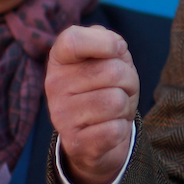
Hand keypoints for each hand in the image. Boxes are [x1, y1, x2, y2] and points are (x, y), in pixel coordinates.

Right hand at [46, 24, 139, 183]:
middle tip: (119, 90)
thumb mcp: (108, 58)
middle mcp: (53, 85)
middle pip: (113, 72)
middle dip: (129, 80)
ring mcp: (61, 116)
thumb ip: (108, 42)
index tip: (116, 51)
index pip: (73, 40)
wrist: (100, 136)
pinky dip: (121, 129)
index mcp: (59, 59)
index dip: (105, 42)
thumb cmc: (106, 87)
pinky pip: (116, 129)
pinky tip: (108, 129)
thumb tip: (115, 46)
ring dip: (126, 106)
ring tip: (113, 110)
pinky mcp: (75, 144)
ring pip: (117, 102)